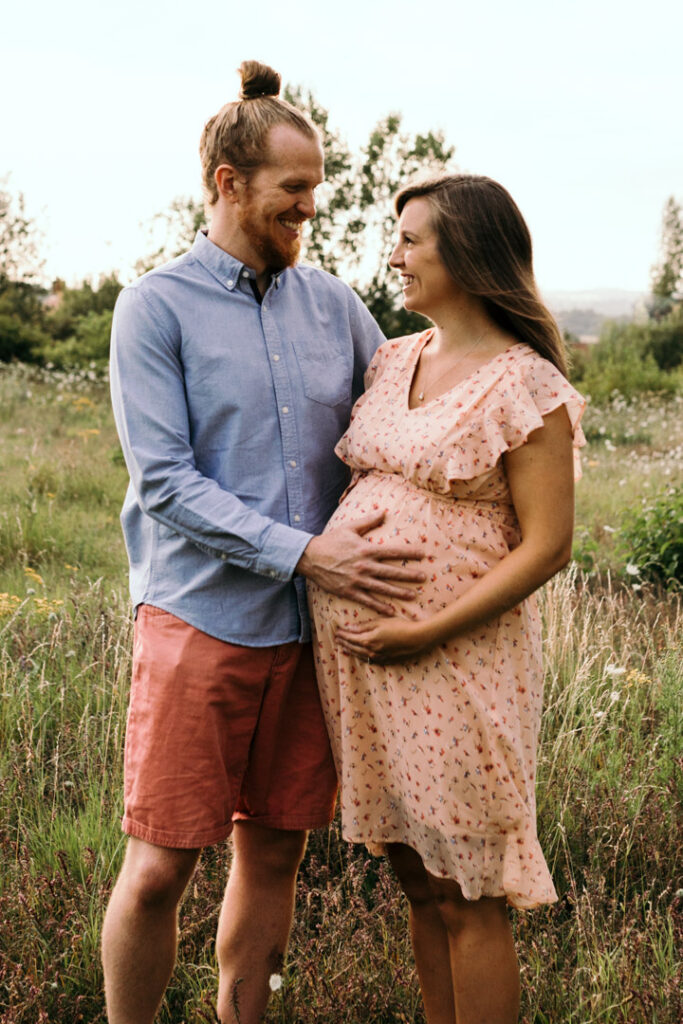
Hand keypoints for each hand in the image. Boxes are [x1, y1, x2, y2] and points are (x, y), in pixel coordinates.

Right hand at [296, 511, 424, 614]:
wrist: (310, 557)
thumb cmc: (331, 541)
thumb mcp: (350, 528)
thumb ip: (368, 521)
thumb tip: (384, 512)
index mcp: (366, 549)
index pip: (393, 551)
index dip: (410, 553)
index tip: (424, 554)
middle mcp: (364, 566)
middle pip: (391, 572)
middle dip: (409, 575)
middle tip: (424, 578)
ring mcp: (357, 580)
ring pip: (382, 588)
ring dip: (399, 592)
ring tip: (413, 595)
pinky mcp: (349, 591)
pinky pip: (367, 600)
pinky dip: (379, 606)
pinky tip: (391, 610)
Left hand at [335, 615, 432, 663]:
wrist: (418, 639)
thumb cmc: (400, 626)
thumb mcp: (381, 622)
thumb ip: (365, 626)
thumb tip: (350, 628)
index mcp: (368, 640)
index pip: (350, 638)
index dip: (342, 635)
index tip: (336, 632)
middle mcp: (371, 651)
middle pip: (353, 648)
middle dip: (344, 643)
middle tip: (337, 640)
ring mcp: (379, 658)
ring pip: (360, 655)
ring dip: (351, 651)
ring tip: (344, 648)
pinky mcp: (387, 661)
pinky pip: (370, 660)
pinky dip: (362, 657)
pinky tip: (360, 655)